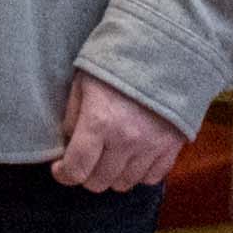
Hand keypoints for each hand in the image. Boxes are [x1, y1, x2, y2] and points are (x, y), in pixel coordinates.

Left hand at [52, 72, 190, 195]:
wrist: (165, 48)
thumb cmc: (118, 62)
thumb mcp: (84, 82)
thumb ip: (73, 117)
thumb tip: (68, 145)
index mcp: (99, 122)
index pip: (76, 169)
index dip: (64, 174)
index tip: (60, 168)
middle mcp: (125, 140)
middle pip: (99, 182)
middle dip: (86, 174)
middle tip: (86, 159)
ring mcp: (151, 146)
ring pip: (124, 184)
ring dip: (112, 175)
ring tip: (109, 157)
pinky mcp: (172, 147)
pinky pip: (151, 177)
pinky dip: (139, 173)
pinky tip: (133, 157)